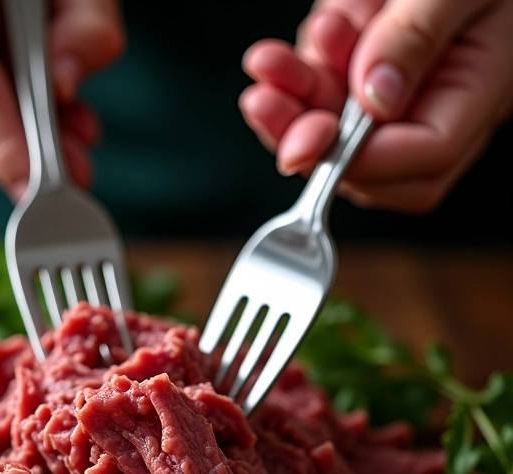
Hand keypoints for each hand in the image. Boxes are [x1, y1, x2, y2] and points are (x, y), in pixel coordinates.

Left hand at [239, 0, 512, 211]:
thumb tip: (375, 99)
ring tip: (267, 65)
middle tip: (267, 109)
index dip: (366, 157)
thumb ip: (419, 35)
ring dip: (290, 106)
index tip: (320, 133)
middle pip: (371, 164)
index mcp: (480, 90)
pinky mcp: (362, 71)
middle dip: (310, 141)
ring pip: (334, 133)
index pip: (429, 155)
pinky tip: (276, 57)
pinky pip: (320, 94)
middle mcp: (436, 103)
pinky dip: (293, 78)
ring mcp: (395, 93)